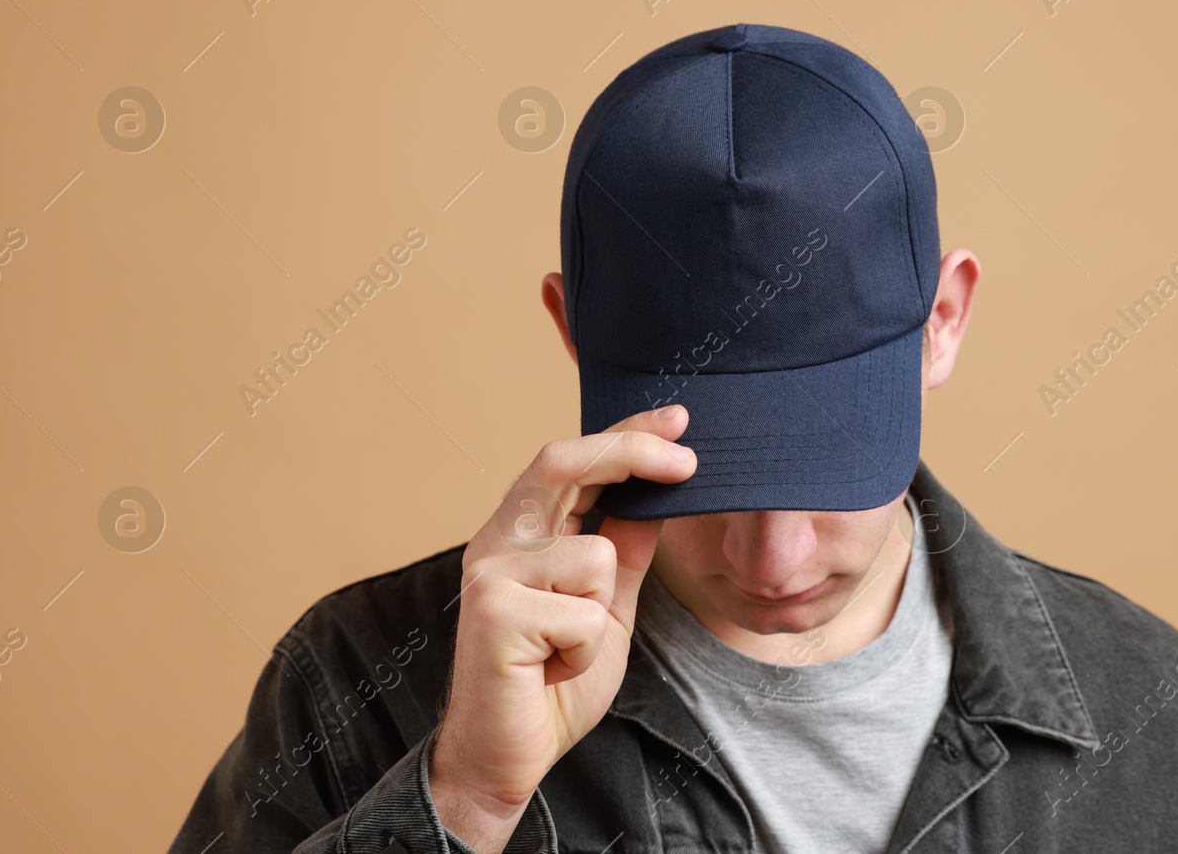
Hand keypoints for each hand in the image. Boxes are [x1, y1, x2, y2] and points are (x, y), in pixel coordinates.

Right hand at [427, 405, 694, 852]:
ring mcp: (490, 574)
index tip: (679, 420)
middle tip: (687, 461)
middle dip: (632, 452)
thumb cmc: (550, 684)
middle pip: (566, 464)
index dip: (626, 434)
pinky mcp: (494, 613)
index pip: (574, 462)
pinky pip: (585, 614)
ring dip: (602, 615)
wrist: (504, 757)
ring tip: (566, 650)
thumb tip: (658, 493)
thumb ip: (624, 550)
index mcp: (521, 532)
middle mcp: (496, 541)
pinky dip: (586, 651)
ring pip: (596, 558)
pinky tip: (552, 670)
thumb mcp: (605, 607)